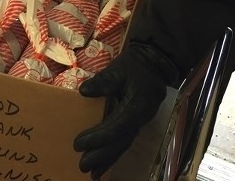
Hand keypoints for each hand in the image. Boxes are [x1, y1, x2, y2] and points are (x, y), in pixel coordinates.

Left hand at [73, 43, 176, 179]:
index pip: (117, 126)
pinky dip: (114, 153)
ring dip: (107, 159)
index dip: (98, 137)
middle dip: (102, 155)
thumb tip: (84, 91)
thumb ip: (104, 80)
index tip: (78, 144)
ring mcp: (140, 122)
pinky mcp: (137, 122)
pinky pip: (125, 141)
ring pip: (123, 144)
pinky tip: (103, 165)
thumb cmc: (135, 65)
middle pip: (120, 141)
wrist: (155, 64)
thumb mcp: (120, 67)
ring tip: (92, 174)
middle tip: (82, 166)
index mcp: (137, 105)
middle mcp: (141, 118)